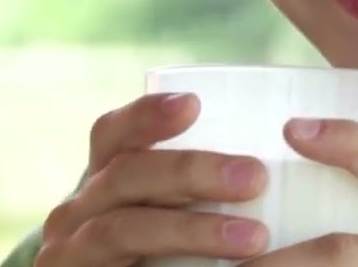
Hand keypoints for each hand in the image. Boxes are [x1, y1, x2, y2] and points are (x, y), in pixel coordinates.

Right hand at [35, 92, 269, 266]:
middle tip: (255, 177)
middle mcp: (78, 211)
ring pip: (123, 228)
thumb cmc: (167, 255)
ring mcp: (74, 252)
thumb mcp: (171, 215)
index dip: (146, 115)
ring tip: (253, 237)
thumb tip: (283, 160)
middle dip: (189, 171)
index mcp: (103, 181)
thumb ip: (205, 190)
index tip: (193, 104)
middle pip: (125, 175)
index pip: (113, 135)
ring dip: (190, 229)